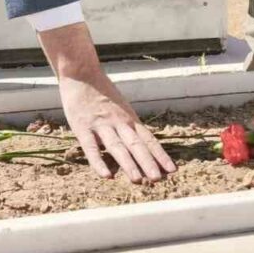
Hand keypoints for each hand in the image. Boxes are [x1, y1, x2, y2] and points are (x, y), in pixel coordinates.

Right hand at [39, 22, 175, 182]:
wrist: (81, 72)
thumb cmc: (101, 92)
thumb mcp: (120, 108)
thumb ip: (127, 127)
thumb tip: (138, 149)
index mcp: (129, 119)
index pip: (148, 139)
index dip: (160, 155)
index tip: (172, 170)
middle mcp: (119, 122)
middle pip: (136, 145)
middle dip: (148, 163)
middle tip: (158, 180)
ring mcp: (101, 124)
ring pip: (117, 147)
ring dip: (128, 164)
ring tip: (138, 180)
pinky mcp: (82, 127)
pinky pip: (91, 148)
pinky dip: (98, 162)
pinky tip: (106, 175)